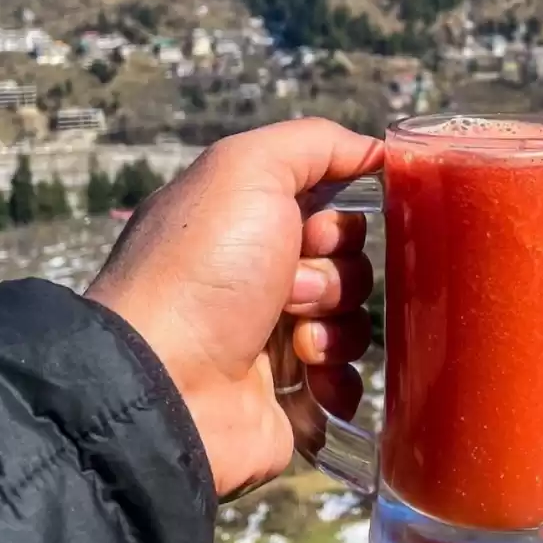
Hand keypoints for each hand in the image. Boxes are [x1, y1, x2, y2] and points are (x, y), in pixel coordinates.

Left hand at [86, 120, 382, 498]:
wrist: (164, 387)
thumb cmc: (201, 272)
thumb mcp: (247, 170)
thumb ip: (316, 142)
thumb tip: (377, 151)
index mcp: (244, 224)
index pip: (329, 206)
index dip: (337, 218)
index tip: (314, 231)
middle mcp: (256, 278)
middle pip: (349, 262)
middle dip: (335, 274)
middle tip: (292, 289)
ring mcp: (272, 341)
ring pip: (353, 320)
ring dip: (336, 326)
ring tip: (295, 341)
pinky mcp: (287, 399)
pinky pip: (345, 380)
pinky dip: (339, 378)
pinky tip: (312, 379)